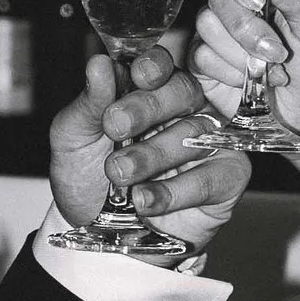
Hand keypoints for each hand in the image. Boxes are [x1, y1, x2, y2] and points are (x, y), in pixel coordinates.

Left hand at [49, 40, 248, 247]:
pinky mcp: (225, 179)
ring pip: (194, 134)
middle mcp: (184, 111)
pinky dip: (174, 191)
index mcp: (149, 92)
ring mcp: (209, 143)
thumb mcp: (73, 141)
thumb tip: (99, 63)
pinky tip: (144, 200)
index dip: (153, 66)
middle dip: (148, 106)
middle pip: (183, 91)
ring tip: (119, 174)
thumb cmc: (88, 180)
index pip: (161, 66)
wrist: (96, 237)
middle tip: (115, 126)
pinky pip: (210, 177)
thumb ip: (88, 104)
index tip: (136, 75)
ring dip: (152, 155)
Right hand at [194, 0, 299, 145]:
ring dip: (241, 54)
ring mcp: (219, 31)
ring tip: (270, 69)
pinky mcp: (205, 60)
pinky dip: (230, 73)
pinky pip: (202, 55)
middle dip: (247, 29)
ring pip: (207, 24)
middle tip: (277, 52)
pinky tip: (250, 81)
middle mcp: (238, 2)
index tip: (257, 1)